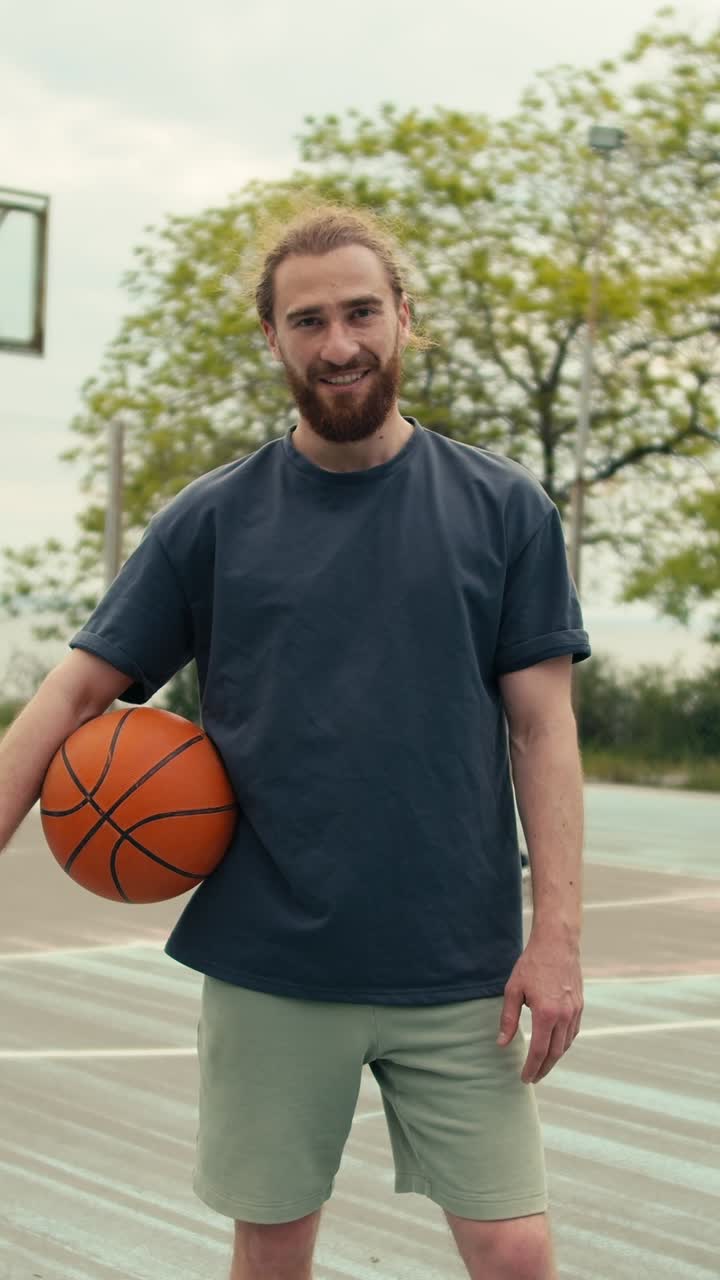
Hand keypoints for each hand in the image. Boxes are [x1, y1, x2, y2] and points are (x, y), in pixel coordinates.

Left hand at [496, 932, 582, 1083]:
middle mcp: (564, 1016)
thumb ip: (508, 1019)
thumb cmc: (532, 964)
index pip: (539, 1051)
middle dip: (543, 1068)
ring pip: (566, 1045)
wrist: (557, 944)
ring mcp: (575, 1011)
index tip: (524, 1078)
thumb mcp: (513, 990)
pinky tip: (556, 1046)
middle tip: (533, 1078)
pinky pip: (573, 1033)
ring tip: (542, 1066)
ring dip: (554, 1059)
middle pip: (555, 1053)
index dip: (531, 1068)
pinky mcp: (580, 1006)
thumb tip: (502, 1043)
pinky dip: (564, 1044)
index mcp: (546, 1014)